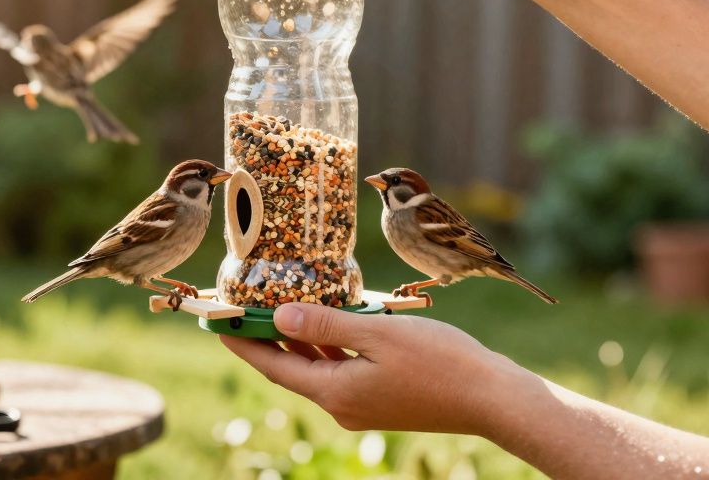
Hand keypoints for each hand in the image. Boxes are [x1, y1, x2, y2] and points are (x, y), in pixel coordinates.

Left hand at [221, 302, 524, 434]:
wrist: (492, 397)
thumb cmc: (440, 362)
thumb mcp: (378, 334)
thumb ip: (326, 324)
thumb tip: (278, 317)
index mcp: (335, 392)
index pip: (273, 366)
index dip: (242, 342)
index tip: (217, 321)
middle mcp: (342, 404)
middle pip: (291, 365)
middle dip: (266, 335)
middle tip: (243, 304)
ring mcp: (362, 403)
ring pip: (317, 364)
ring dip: (299, 336)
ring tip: (277, 303)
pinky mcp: (381, 397)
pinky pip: (342, 367)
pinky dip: (329, 342)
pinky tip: (330, 317)